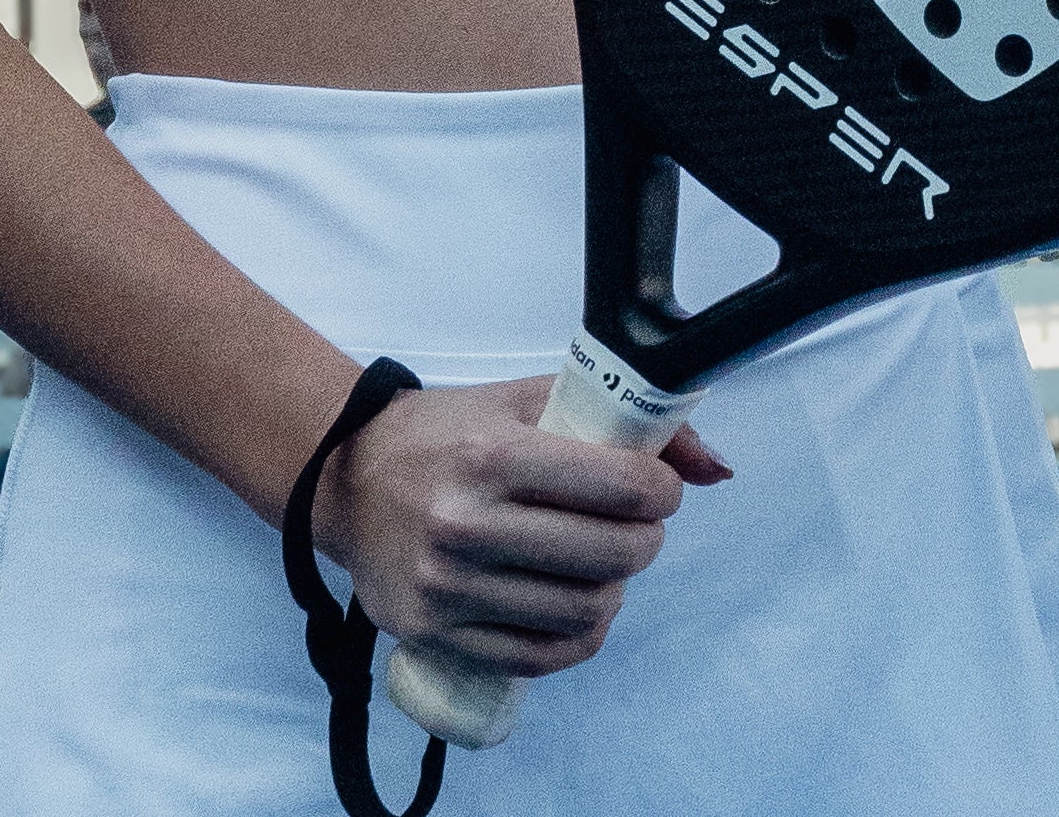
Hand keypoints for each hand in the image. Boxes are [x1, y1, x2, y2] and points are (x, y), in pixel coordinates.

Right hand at [313, 376, 731, 678]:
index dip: (662, 490)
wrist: (345, 477)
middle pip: (608, 555)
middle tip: (641, 526)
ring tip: (607, 564)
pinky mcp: (431, 633)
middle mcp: (465, 524)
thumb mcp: (526, 399)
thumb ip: (621, 420)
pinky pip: (534, 658)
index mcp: (493, 455)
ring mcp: (446, 588)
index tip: (661, 488)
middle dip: (647, 541)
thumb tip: (712, 467)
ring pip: (579, 613)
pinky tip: (582, 607)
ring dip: (615, 589)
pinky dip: (578, 639)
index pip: (616, 486)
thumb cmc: (446, 432)